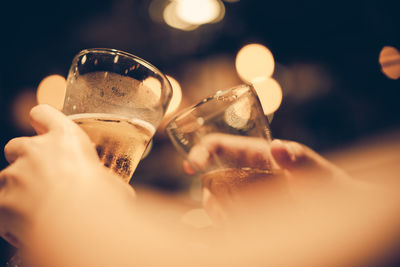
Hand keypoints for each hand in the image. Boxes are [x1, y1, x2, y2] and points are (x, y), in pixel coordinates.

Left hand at [0, 105, 135, 251]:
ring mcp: (15, 175)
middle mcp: (35, 150)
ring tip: (39, 211)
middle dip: (24, 160)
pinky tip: (28, 229)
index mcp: (65, 139)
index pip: (43, 113)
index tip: (42, 127)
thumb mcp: (112, 183)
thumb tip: (115, 193)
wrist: (79, 225)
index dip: (41, 120)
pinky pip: (2, 209)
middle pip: (16, 146)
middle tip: (42, 178)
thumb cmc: (102, 200)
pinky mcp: (2, 202)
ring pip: (7, 180)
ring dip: (18, 192)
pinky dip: (10, 219)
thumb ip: (102, 181)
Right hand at [183, 134, 366, 221]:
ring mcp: (243, 192)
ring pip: (214, 200)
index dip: (201, 151)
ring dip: (219, 213)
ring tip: (237, 223)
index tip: (191, 166)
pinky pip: (224, 217)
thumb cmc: (327, 185)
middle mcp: (243, 171)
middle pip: (210, 178)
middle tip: (225, 213)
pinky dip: (226, 224)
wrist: (337, 211)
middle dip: (211, 195)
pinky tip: (238, 229)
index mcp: (255, 154)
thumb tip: (278, 148)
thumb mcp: (317, 172)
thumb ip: (299, 160)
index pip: (220, 146)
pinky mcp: (244, 211)